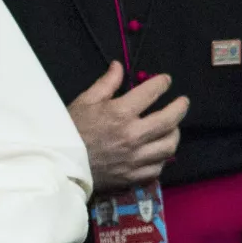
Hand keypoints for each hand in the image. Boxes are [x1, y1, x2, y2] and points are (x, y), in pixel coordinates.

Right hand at [69, 62, 189, 191]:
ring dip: (174, 134)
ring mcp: (134, 158)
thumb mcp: (85, 101)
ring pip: (168, 146)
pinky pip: (157, 168)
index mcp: (120, 113)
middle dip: (180, 108)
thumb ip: (106, 83)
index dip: (162, 83)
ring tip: (172, 128)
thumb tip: (119, 65)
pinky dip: (161, 159)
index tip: (166, 81)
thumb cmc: (70, 130)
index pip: (152, 92)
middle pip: (169, 120)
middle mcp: (132, 136)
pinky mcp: (131, 176)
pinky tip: (158, 152)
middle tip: (183, 102)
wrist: (58, 166)